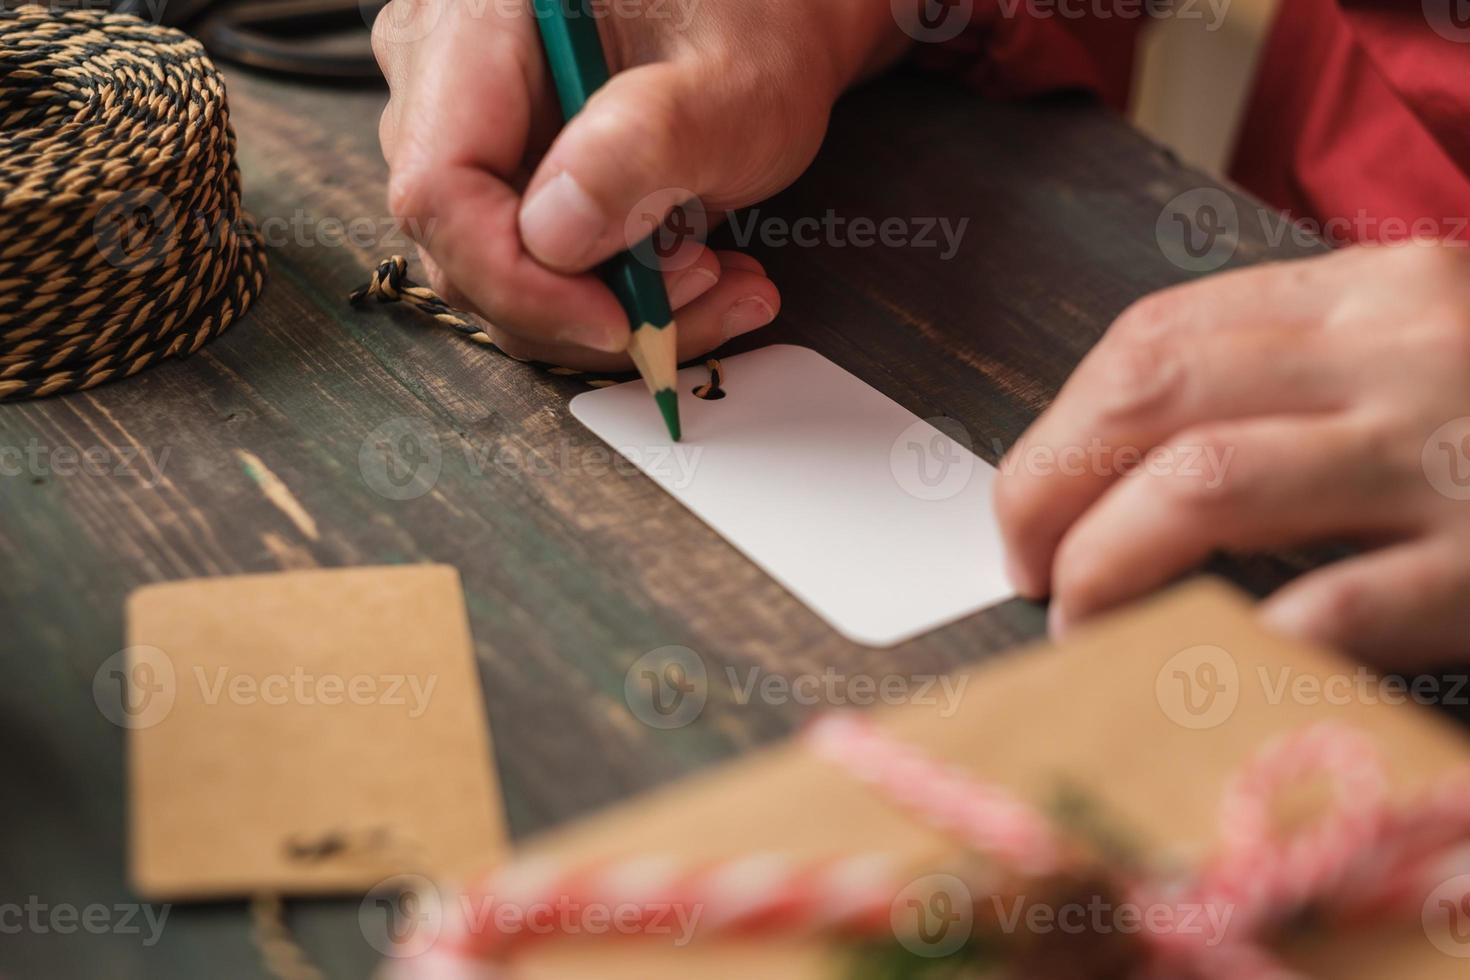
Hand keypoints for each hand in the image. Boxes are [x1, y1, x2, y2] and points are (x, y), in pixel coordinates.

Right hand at [372, 0, 900, 368]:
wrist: (775, 12)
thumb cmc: (760, 21)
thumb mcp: (731, 87)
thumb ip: (642, 149)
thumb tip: (551, 240)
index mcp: (475, 20)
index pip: (440, 189)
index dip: (520, 282)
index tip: (616, 319)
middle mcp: (445, 68)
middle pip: (466, 244)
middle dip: (586, 302)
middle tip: (700, 283)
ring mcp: (467, 122)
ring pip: (502, 271)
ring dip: (615, 305)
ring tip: (718, 277)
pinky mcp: (504, 166)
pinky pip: (533, 260)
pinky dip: (616, 288)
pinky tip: (695, 268)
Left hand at [995, 243, 1469, 665]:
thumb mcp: (1431, 349)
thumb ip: (1307, 375)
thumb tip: (1138, 464)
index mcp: (1371, 292)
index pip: (1156, 336)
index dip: (1061, 425)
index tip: (1032, 495)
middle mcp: (1399, 350)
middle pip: (1149, 395)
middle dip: (1046, 487)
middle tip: (1023, 564)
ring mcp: (1447, 452)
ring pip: (1206, 482)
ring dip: (1105, 561)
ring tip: (1078, 620)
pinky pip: (1336, 605)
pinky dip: (1236, 641)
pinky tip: (1192, 669)